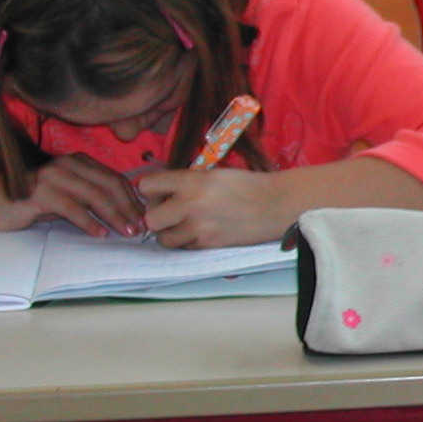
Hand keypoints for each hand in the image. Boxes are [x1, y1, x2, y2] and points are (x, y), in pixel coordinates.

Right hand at [0, 154, 145, 237]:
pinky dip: (88, 222)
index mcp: (78, 161)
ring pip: (94, 196)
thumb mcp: (68, 196)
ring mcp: (53, 176)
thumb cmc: (35, 202)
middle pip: (109, 185)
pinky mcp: (39, 193)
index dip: (132, 198)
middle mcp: (67, 164)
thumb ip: (92, 197)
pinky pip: (71, 207)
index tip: (143, 217)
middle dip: (128, 208)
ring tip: (125, 232)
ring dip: (114, 216)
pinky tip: (99, 234)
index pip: (114, 178)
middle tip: (139, 228)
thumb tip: (126, 212)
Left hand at [136, 167, 290, 247]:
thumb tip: (164, 191)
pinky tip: (201, 232)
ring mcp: (199, 228)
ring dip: (170, 232)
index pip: (147, 186)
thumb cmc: (247, 184)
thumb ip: (187, 181)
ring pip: (164, 238)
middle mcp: (190, 205)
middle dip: (157, 215)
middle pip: (150, 218)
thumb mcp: (214, 174)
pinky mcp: (208, 245)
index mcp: (191, 181)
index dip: (151, 190)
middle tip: (170, 211)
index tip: (160, 192)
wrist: (276, 204)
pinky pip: (184, 247)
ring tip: (184, 224)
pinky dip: (188, 241)